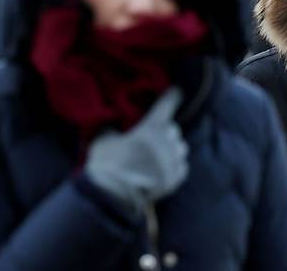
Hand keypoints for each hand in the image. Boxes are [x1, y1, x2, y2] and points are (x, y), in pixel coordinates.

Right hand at [85, 88, 188, 214]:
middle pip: (173, 130)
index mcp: (150, 129)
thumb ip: (112, 130)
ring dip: (172, 149)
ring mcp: (173, 161)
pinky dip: (175, 167)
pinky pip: (182, 167)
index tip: (177, 91)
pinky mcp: (177, 178)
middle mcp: (165, 142)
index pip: (166, 106)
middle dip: (165, 132)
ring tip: (159, 157)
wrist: (114, 196)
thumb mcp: (103, 141)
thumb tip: (111, 124)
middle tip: (154, 140)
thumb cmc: (106, 166)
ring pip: (181, 148)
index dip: (172, 97)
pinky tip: (163, 171)